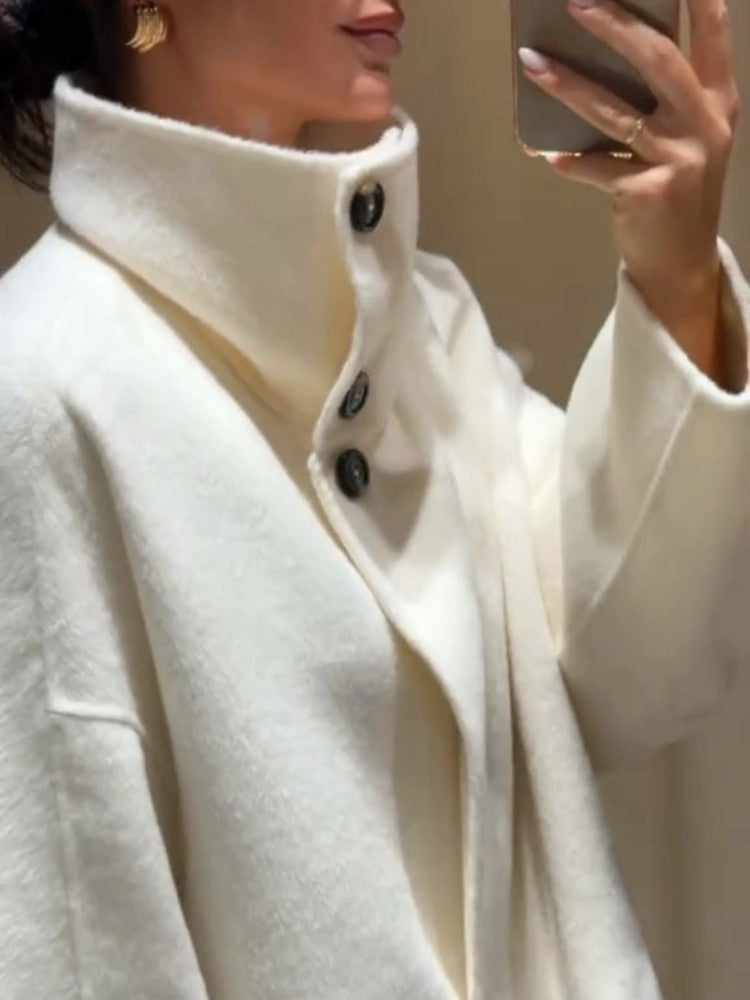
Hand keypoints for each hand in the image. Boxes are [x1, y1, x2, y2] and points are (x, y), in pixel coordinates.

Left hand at [518, 0, 741, 379]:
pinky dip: (572, 161)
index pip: (711, 35)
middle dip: (615, 24)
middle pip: (659, 60)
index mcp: (719, 102)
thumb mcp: (688, 139)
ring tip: (532, 62)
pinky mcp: (650, 191)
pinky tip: (550, 154)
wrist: (681, 262)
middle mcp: (705, 124)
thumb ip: (665, 100)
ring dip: (568, 85)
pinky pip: (599, 168)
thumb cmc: (678, 192)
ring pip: (616, 112)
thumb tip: (604, 56)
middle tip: (575, 0)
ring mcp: (679, 158)